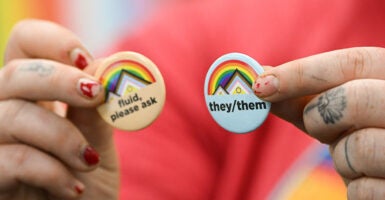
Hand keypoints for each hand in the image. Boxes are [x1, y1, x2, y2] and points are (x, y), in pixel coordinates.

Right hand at [0, 19, 118, 198]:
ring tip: (88, 161)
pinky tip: (73, 187)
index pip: (25, 46)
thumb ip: (96, 112)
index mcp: (36, 97)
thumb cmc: (88, 186)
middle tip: (96, 94)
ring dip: (61, 136)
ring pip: (11, 115)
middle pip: (14, 73)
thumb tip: (105, 70)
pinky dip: (50, 171)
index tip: (87, 61)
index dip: (52, 43)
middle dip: (60, 80)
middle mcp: (7, 113)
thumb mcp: (98, 145)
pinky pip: (10, 159)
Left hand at [254, 47, 384, 198]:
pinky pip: (363, 188)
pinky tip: (370, 178)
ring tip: (356, 157)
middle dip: (319, 116)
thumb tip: (260, 80)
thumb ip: (303, 97)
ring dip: (342, 157)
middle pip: (355, 98)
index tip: (262, 85)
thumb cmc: (364, 136)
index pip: (356, 61)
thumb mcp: (339, 112)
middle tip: (316, 127)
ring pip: (358, 147)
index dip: (302, 71)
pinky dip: (355, 185)